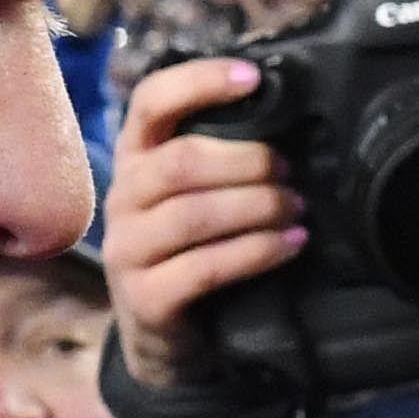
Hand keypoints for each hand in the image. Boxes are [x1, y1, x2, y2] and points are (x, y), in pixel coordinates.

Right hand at [102, 54, 302, 387]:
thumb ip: (220, 156)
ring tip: (297, 209)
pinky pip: (204, 268)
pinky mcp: (145, 300)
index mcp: (135, 159)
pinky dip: (256, 253)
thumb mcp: (196, 195)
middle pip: (180, 162)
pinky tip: (291, 244)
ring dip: (257, 208)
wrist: (166, 339)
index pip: (152, 102)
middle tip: (290, 173)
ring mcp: (127, 251)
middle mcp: (121, 199)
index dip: (199, 82)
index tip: (254, 79)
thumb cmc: (193, 249)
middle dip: (247, 162)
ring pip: (193, 215)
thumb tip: (284, 113)